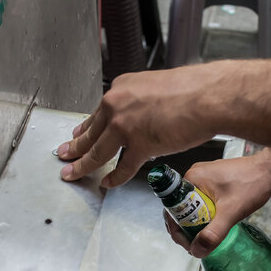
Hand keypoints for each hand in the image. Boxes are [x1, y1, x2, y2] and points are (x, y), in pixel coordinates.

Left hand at [57, 62, 235, 186]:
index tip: (75, 136)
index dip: (83, 129)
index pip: (96, 114)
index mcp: (120, 90)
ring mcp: (125, 127)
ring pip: (97, 152)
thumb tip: (134, 119)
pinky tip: (107, 184)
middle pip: (90, 133)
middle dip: (74, 147)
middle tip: (62, 156)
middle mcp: (117, 106)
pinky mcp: (139, 146)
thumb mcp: (153, 87)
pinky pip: (122, 167)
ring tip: (71, 174)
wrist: (208, 96)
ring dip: (82, 166)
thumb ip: (137, 102)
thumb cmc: (191, 90)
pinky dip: (114, 178)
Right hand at [164, 149, 270, 257]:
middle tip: (198, 242)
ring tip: (208, 235)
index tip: (187, 242)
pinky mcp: (215, 182)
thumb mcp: (231, 212)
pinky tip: (217, 223)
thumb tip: (198, 250)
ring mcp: (205, 179)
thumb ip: (213, 233)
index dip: (177, 229)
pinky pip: (204, 202)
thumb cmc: (254, 182)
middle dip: (187, 228)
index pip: (173, 208)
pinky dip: (208, 215)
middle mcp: (195, 177)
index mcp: (192, 179)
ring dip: (198, 222)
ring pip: (193, 207)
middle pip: (181, 209)